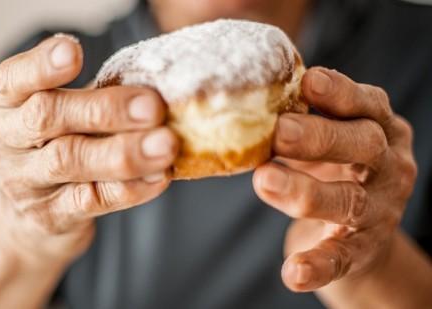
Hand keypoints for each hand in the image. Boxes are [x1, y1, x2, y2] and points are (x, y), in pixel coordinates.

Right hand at [0, 34, 178, 262]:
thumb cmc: (47, 148)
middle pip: (46, 117)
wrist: (19, 221)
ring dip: (123, 152)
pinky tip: (157, 176)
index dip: (41, 65)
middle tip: (151, 106)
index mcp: (0, 104)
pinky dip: (129, 187)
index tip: (73, 52)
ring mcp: (22, 183)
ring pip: (70, 161)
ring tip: (165, 144)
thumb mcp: (50, 115)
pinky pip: (92, 200)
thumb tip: (152, 86)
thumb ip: (85, 98)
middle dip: (103, 109)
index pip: (13, 79)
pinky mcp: (49, 216)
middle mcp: (3, 142)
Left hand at [253, 67, 416, 291]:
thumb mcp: (329, 136)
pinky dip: (316, 265)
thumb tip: (249, 96)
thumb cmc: (335, 165)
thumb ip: (304, 117)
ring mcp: (379, 210)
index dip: (339, 93)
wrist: (363, 228)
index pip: (367, 104)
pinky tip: (292, 272)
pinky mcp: (362, 249)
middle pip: (362, 145)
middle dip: (319, 137)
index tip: (308, 81)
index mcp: (380, 128)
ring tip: (264, 181)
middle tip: (278, 132)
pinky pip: (341, 257)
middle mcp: (388, 165)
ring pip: (348, 200)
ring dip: (305, 192)